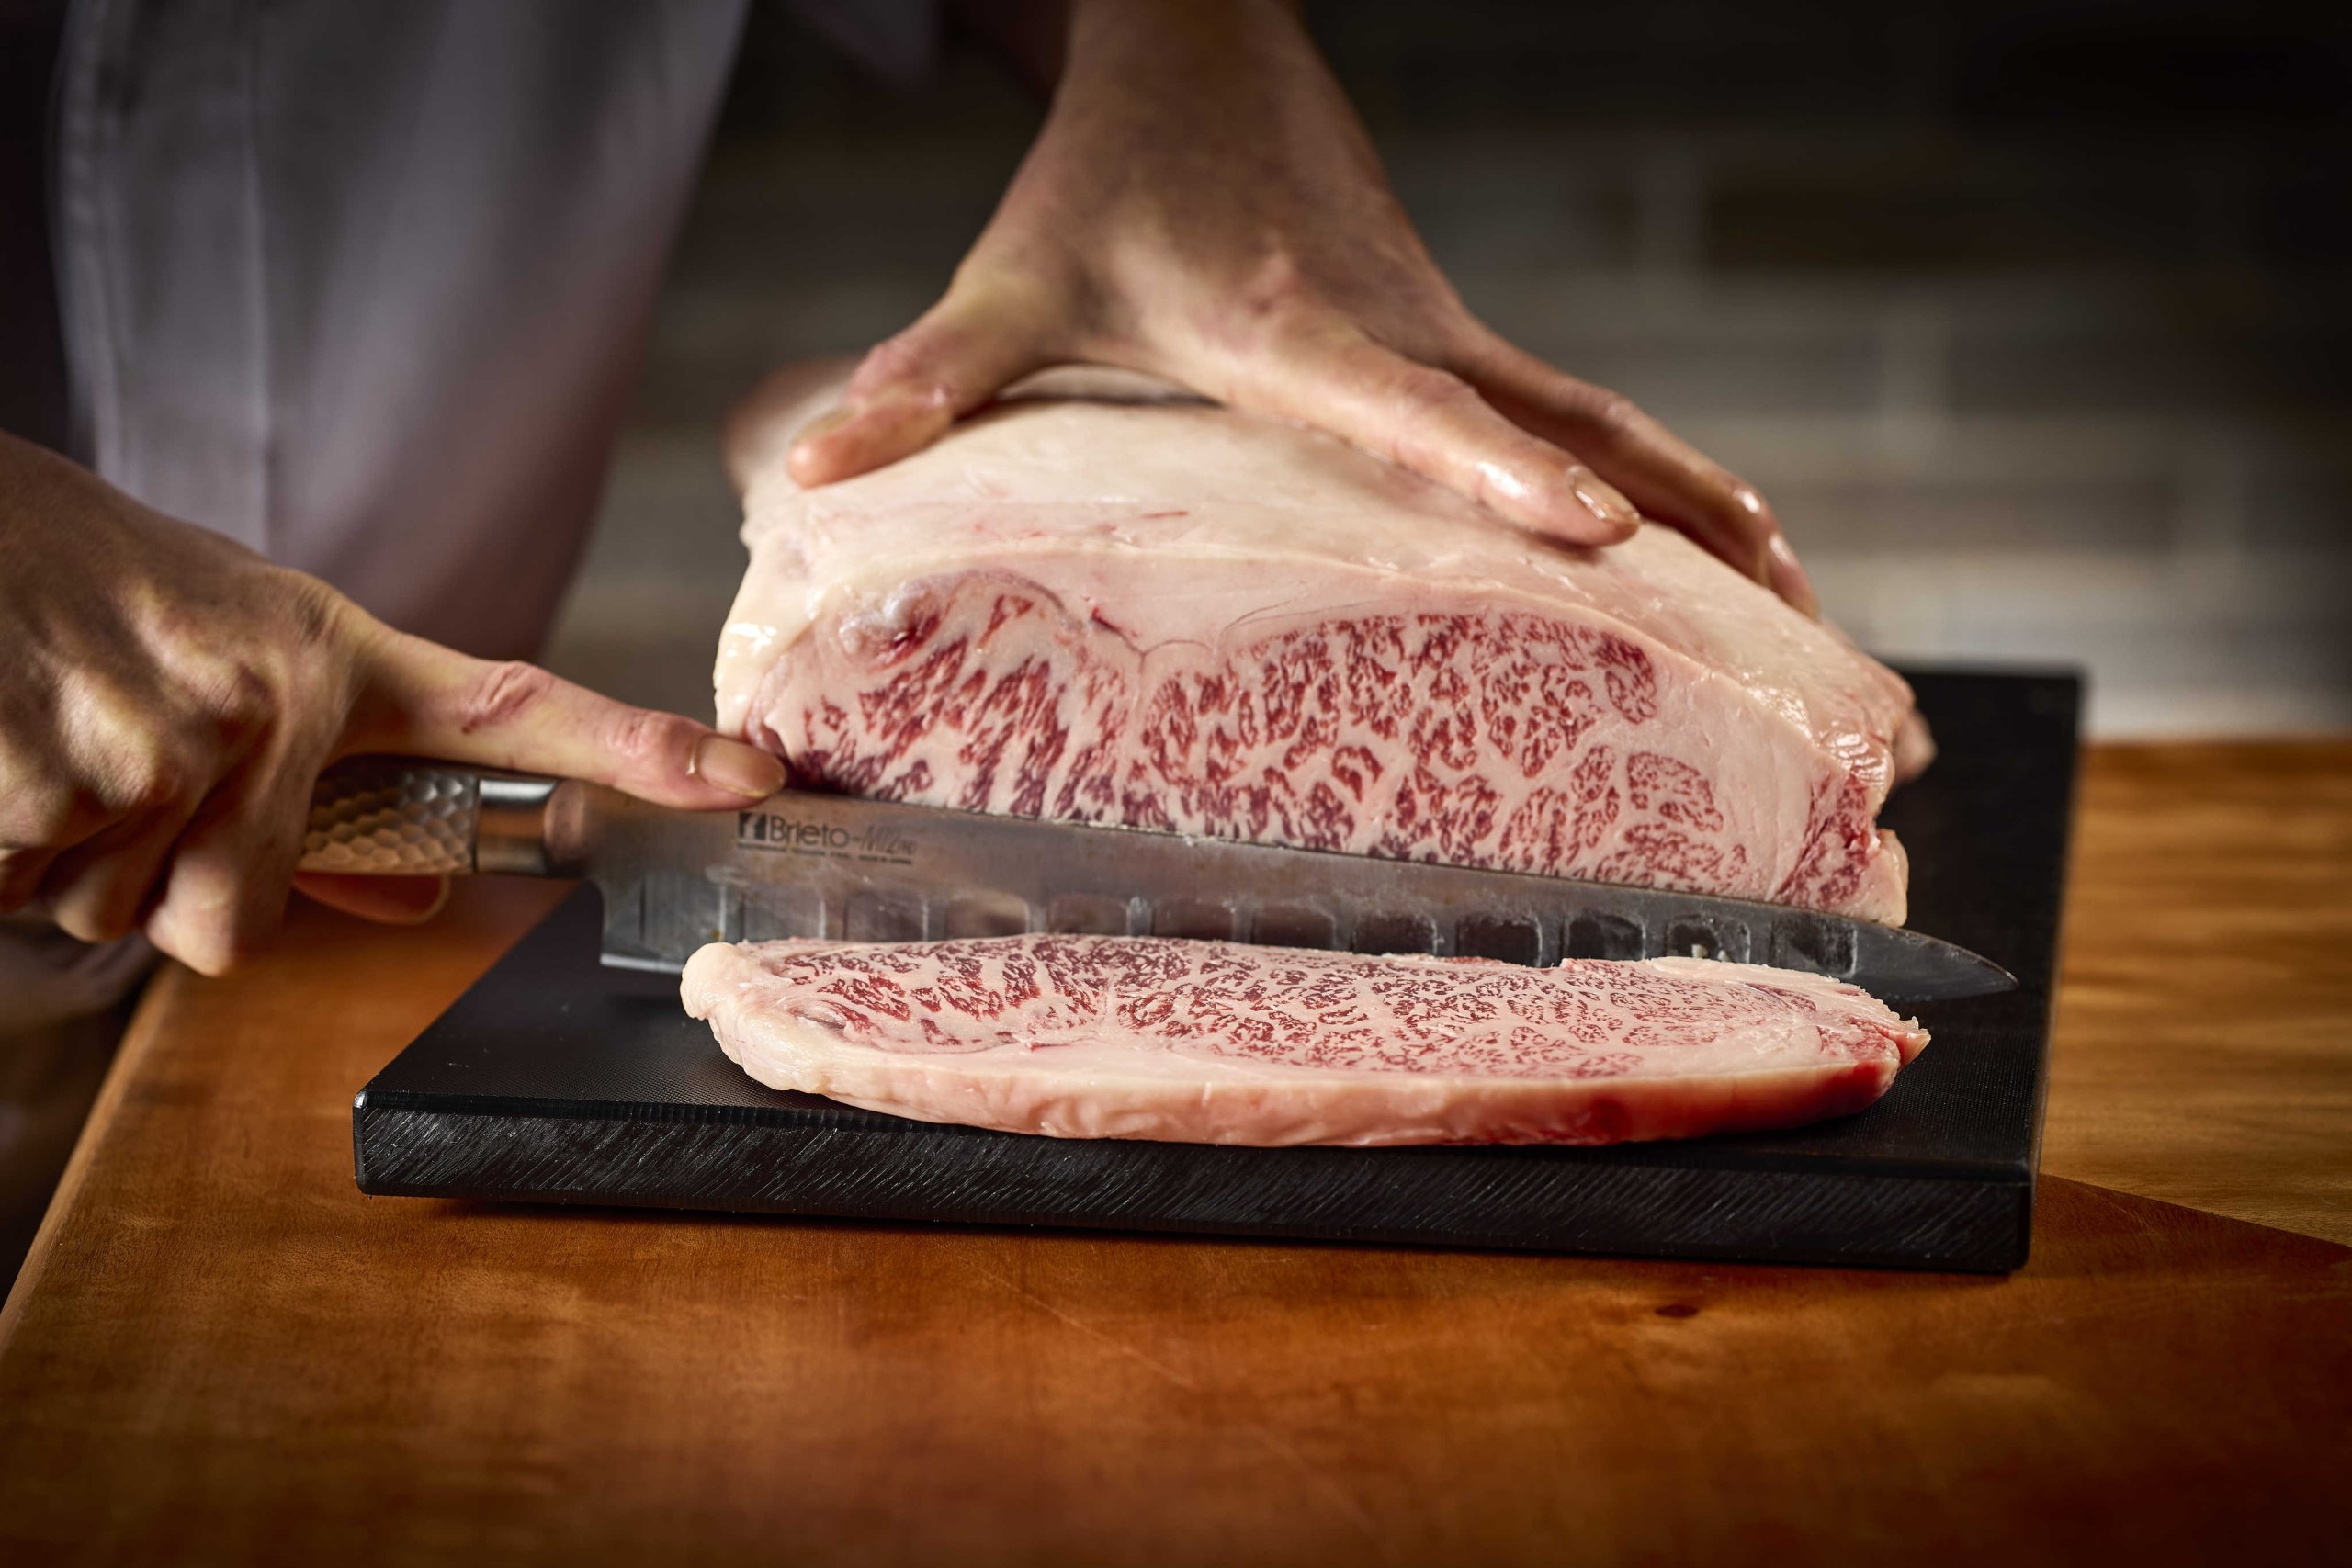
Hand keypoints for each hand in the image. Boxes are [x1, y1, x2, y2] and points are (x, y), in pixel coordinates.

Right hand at [0, 433, 786, 974]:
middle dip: (158, 887)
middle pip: (240, 923)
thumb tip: (422, 900)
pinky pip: (38, 897)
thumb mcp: (226, 660)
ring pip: (134, 921)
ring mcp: (171, 733)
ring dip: (70, 866)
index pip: (516, 712)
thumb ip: (326, 803)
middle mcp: (277, 694)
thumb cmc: (86, 595)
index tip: (751, 776)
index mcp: (334, 658)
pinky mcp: (54, 776)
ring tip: (47, 735)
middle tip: (106, 767)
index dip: (641, 751)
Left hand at [788, 0, 1813, 611]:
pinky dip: (1663, 470)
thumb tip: (809, 482)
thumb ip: (928, 382)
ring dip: (1706, 498)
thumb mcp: (1013, 280)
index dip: (1494, 470)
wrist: (1194, 52)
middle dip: (1676, 514)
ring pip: (1600, 410)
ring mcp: (1441, 328)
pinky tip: (1721, 540)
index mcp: (1288, 324)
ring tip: (1808, 599)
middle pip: (1562, 417)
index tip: (1592, 529)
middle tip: (1790, 611)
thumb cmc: (1102, 178)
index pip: (1405, 407)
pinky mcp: (1450, 334)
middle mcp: (1394, 327)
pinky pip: (1573, 407)